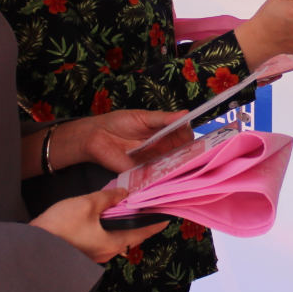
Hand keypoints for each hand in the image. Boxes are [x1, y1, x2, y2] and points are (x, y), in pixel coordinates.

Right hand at [30, 188, 167, 262]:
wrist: (32, 247)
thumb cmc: (60, 228)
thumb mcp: (87, 204)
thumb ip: (109, 198)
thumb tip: (124, 194)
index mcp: (113, 242)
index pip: (143, 232)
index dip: (155, 224)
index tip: (168, 217)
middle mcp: (107, 253)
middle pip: (130, 236)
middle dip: (139, 223)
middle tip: (147, 208)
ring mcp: (94, 256)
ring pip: (115, 238)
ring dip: (122, 226)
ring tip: (126, 210)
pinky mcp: (82, 254)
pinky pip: (102, 240)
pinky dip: (108, 229)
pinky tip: (103, 218)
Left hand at [59, 109, 192, 171]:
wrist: (96, 136)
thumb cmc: (119, 122)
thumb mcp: (144, 117)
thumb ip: (164, 119)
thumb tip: (185, 114)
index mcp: (164, 133)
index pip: (184, 136)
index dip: (191, 138)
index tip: (196, 138)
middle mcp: (162, 149)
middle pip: (182, 153)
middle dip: (190, 155)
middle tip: (196, 155)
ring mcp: (153, 162)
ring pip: (172, 166)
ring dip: (179, 167)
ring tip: (187, 166)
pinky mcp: (142, 173)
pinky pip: (156, 177)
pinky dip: (164, 177)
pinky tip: (171, 175)